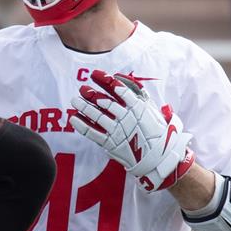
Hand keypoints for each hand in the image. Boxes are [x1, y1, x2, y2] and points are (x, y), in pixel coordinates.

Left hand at [69, 70, 195, 191]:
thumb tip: (120, 77)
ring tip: (75, 101)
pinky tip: (73, 118)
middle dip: (92, 94)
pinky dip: (82, 125)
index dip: (105, 80)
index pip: (119, 89)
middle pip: (106, 102)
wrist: (157, 155)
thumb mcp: (149, 107)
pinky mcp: (111, 144)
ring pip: (97, 116)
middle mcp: (127, 118)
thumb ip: (136, 92)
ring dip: (84, 107)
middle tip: (82, 88)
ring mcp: (118, 131)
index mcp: (138, 107)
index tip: (95, 74)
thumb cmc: (154, 128)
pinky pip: (93, 133)